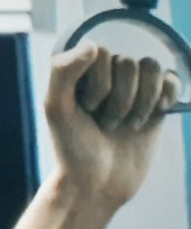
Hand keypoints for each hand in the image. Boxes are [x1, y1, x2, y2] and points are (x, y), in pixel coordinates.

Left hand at [43, 43, 178, 207]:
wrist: (98, 183)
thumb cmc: (73, 147)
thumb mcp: (57, 109)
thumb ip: (63, 72)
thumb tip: (94, 45)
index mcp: (78, 71)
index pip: (101, 53)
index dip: (99, 84)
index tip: (87, 110)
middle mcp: (105, 74)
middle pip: (129, 62)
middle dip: (120, 99)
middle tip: (107, 124)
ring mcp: (131, 88)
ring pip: (151, 67)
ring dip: (142, 100)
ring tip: (127, 124)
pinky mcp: (154, 102)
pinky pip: (171, 78)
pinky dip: (167, 94)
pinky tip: (157, 113)